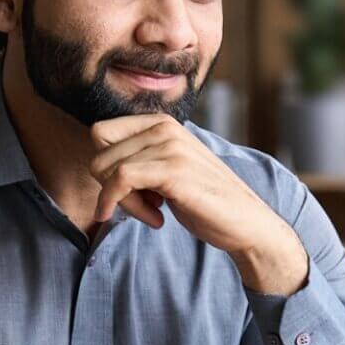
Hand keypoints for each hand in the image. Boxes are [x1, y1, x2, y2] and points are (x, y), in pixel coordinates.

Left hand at [89, 115, 307, 293]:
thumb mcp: (168, 169)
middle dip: (111, 186)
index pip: (102, 133)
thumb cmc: (205, 200)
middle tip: (143, 206)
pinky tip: (155, 221)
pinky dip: (121, 205)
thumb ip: (140, 158)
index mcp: (162, 123)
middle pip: (99, 152)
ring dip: (123, 202)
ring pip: (108, 169)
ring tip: (154, 213)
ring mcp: (170, 147)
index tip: (131, 191)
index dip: (107, 167)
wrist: (246, 222)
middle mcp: (165, 127)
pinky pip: (119, 182)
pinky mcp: (172, 171)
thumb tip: (98, 164)